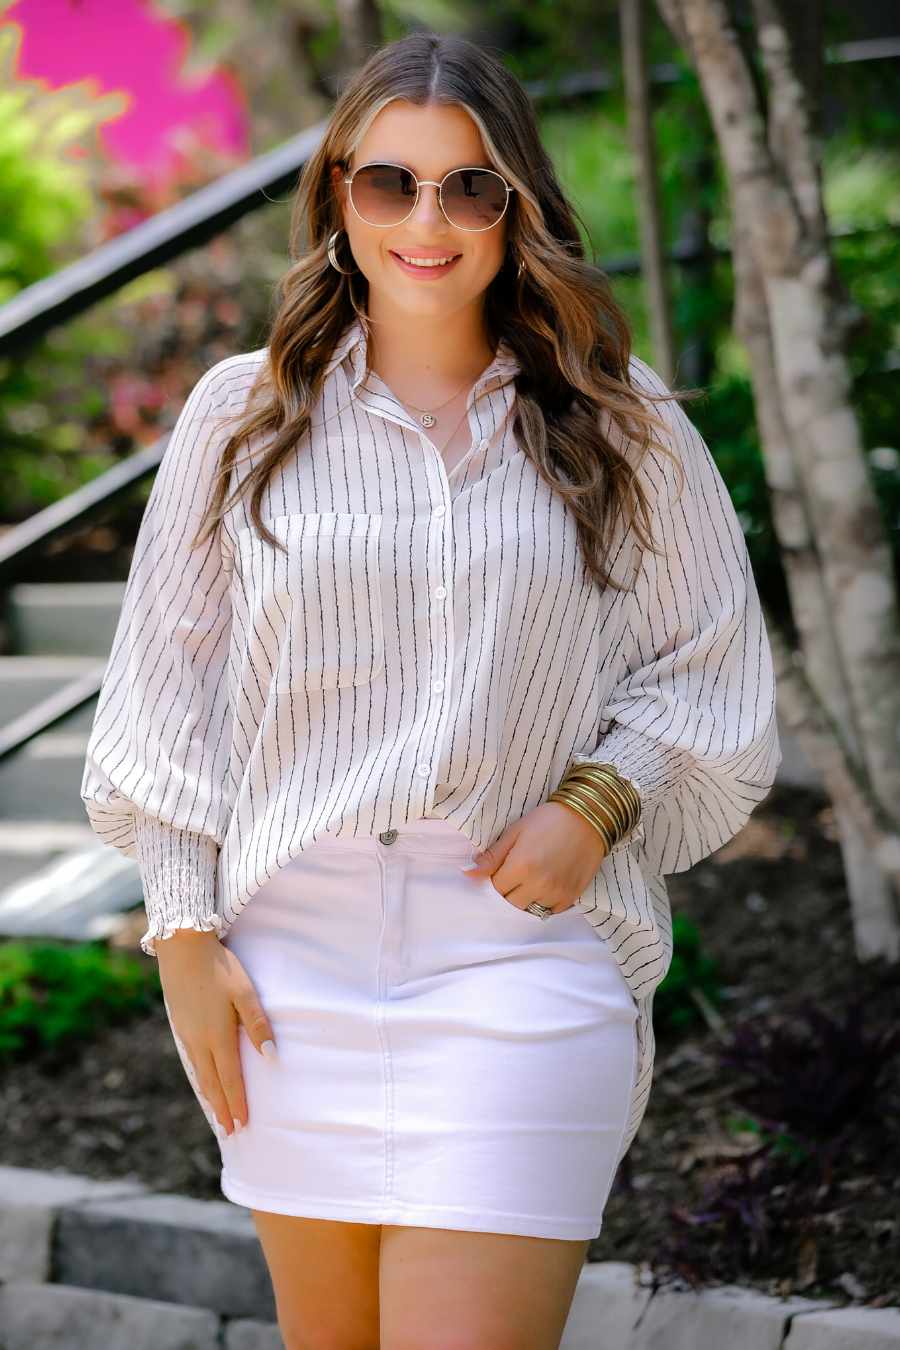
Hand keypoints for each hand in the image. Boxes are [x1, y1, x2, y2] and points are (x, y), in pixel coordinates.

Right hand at [155, 929, 274, 1137]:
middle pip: (211, 1084)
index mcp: (216, 1035)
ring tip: (217, 1115)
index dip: (237, 1104)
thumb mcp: (245, 992)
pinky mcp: (179, 1025)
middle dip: (222, 1109)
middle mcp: (198, 1041)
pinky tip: (203, 1081)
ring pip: (199, 1074)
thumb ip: (257, 1024)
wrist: (182, 946)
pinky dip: (199, 1078)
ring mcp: (185, 1034)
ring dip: (209, 1097)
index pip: (229, 1079)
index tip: (242, 1125)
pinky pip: (191, 1060)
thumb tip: (270, 1056)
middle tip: (230, 1132)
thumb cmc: (219, 967)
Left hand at [462, 801, 606, 912]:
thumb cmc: (548, 820)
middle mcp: (538, 883)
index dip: (496, 880)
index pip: (495, 889)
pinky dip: (545, 903)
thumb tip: (466, 873)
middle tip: (516, 875)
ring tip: (531, 881)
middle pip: (511, 904)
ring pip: (531, 910)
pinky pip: (551, 912)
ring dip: (527, 900)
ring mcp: (557, 892)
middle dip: (509, 892)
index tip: (503, 869)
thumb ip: (491, 856)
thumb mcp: (515, 832)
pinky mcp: (572, 895)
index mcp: (520, 866)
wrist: (588, 817)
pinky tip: (546, 887)